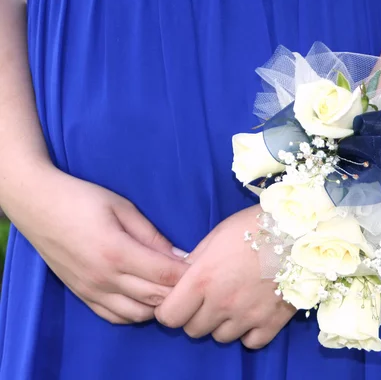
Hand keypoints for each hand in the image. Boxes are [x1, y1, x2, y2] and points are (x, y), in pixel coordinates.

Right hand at [4, 167, 189, 323]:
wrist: (38, 205)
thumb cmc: (83, 199)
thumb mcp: (123, 208)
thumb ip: (153, 236)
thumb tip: (181, 256)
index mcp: (117, 252)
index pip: (165, 275)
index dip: (189, 274)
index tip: (205, 267)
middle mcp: (105, 278)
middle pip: (155, 297)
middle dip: (180, 292)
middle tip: (195, 280)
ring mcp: (92, 290)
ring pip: (137, 314)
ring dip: (159, 305)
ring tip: (171, 288)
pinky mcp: (83, 295)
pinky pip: (115, 317)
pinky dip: (136, 313)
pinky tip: (146, 298)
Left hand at [155, 205, 295, 348]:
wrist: (299, 230)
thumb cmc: (254, 226)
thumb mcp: (217, 236)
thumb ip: (195, 261)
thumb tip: (180, 277)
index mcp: (203, 279)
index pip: (169, 316)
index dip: (169, 309)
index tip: (178, 301)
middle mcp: (222, 302)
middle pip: (193, 330)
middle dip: (196, 316)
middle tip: (208, 299)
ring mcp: (248, 315)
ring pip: (220, 337)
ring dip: (222, 324)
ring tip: (233, 302)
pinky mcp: (272, 322)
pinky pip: (250, 342)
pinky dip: (248, 333)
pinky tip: (252, 313)